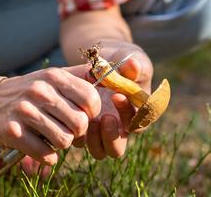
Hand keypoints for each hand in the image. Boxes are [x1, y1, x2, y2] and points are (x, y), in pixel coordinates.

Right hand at [0, 66, 100, 164]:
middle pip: (80, 123)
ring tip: (53, 136)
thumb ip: (80, 75)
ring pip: (64, 140)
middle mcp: (40, 91)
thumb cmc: (32, 90)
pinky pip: (45, 154)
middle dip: (78, 131)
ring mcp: (25, 111)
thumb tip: (108, 72)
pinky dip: (48, 156)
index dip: (92, 112)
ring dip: (62, 144)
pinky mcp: (13, 131)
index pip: (91, 98)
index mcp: (54, 76)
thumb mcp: (53, 76)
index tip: (83, 115)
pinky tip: (43, 148)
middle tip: (67, 129)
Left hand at [73, 41, 153, 159]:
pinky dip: (77, 132)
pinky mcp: (84, 128)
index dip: (129, 114)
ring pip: (99, 151)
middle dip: (111, 136)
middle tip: (105, 117)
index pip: (138, 124)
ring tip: (89, 119)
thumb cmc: (122, 60)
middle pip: (117, 149)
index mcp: (137, 114)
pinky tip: (72, 113)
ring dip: (93, 139)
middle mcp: (120, 127)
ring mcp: (101, 130)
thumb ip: (134, 66)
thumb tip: (134, 65)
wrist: (103, 59)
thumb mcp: (130, 59)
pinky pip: (80, 141)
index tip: (117, 95)